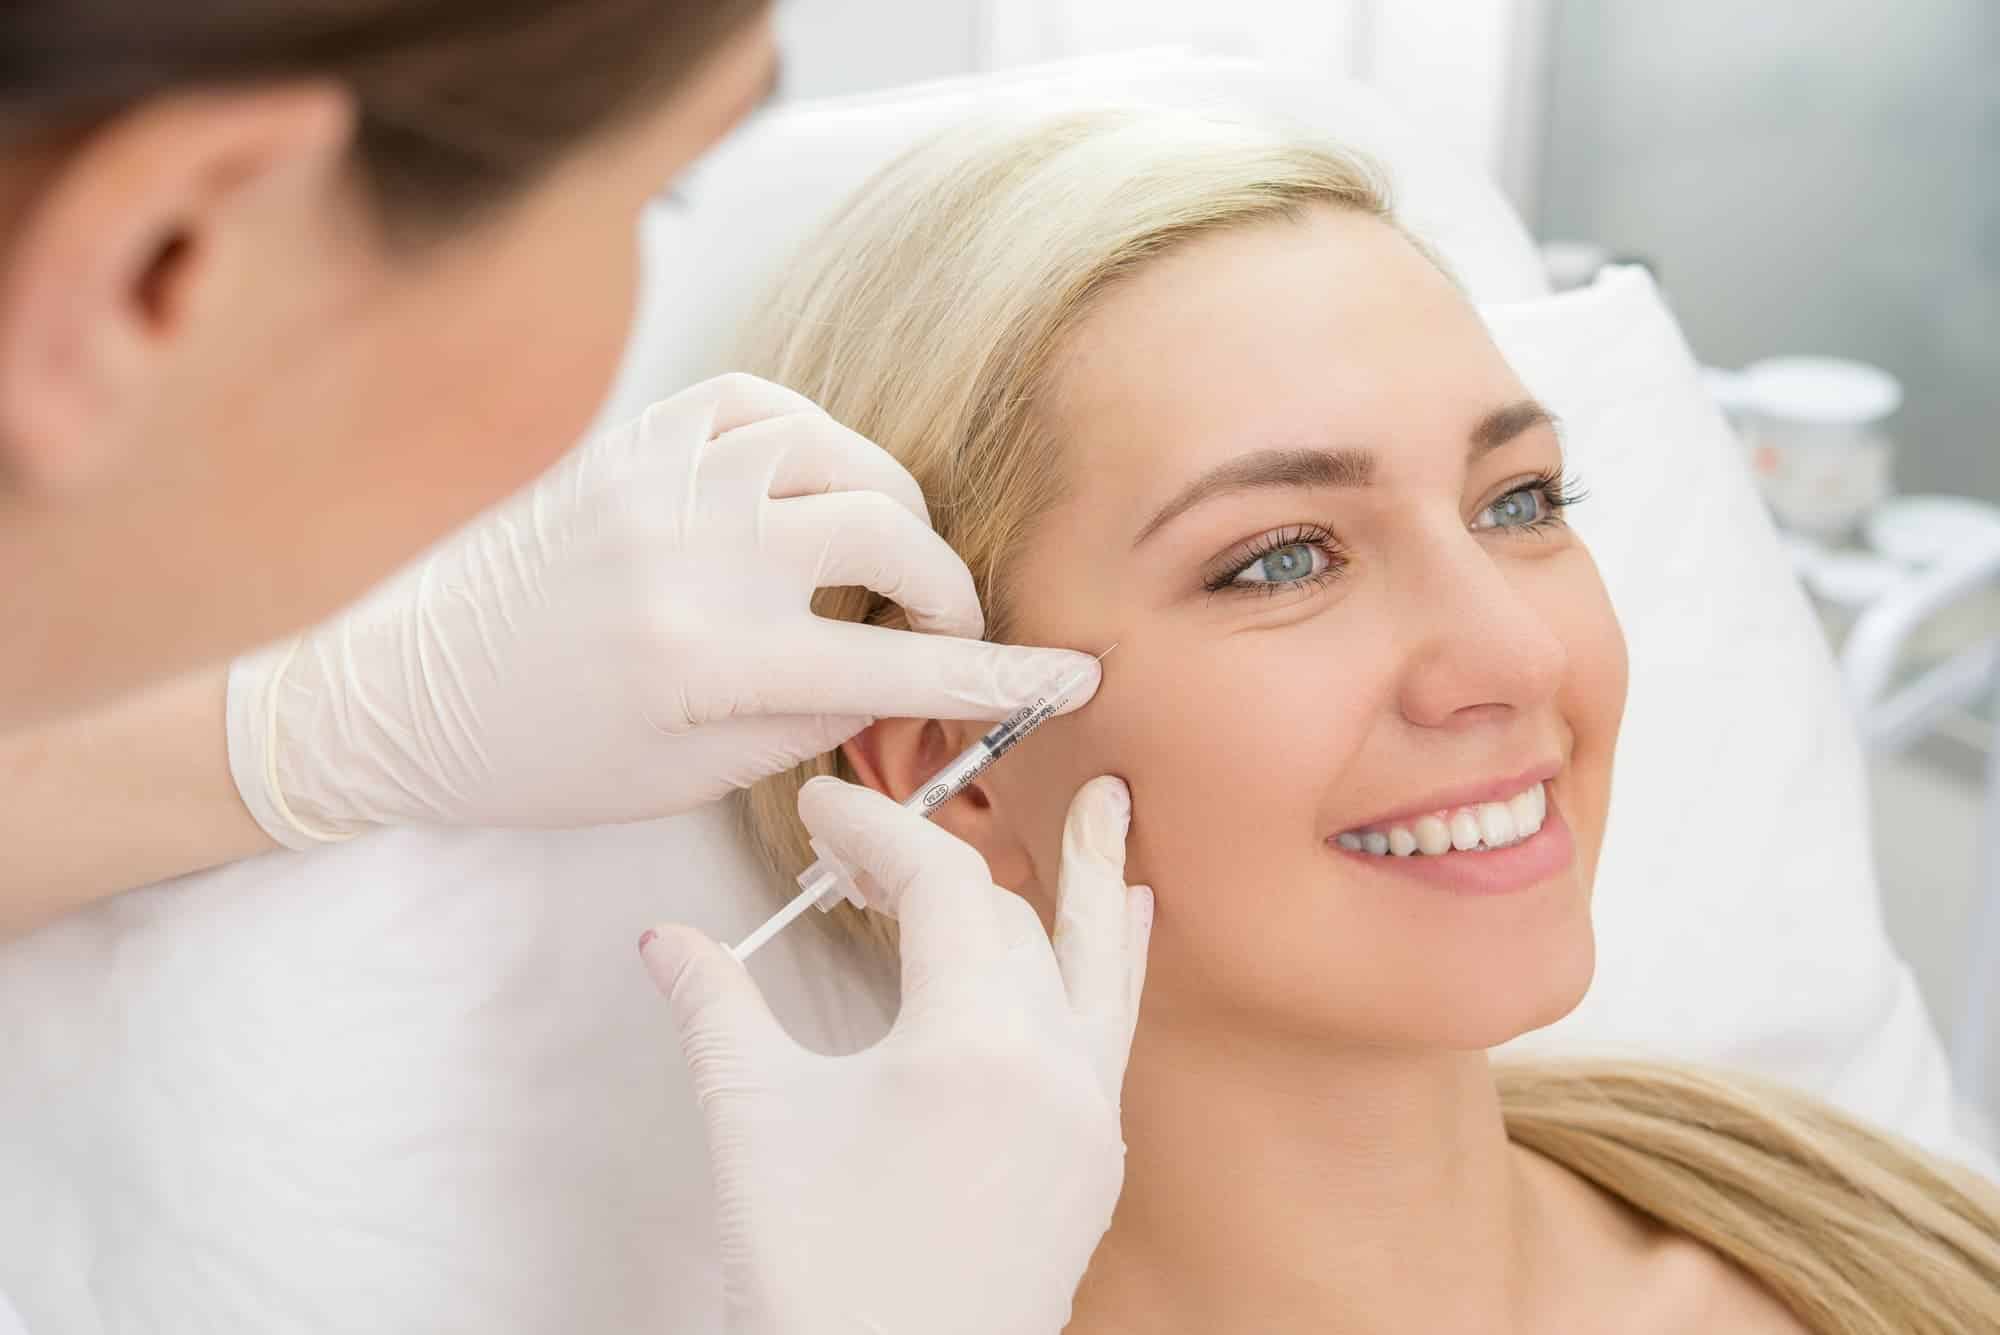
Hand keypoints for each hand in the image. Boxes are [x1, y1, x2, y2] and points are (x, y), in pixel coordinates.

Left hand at [225, 373, 1099, 844]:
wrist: (401, 696)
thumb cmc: (543, 760)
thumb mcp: (687, 779)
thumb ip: (808, 726)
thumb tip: (899, 684)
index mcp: (703, 662)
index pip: (895, 669)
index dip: (998, 675)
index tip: (1071, 676)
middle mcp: (691, 555)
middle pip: (888, 535)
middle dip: (944, 588)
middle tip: (938, 629)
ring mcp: (659, 482)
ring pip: (839, 455)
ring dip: (888, 509)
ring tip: (879, 562)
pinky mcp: (631, 443)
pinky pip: (763, 407)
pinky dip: (815, 443)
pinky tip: (814, 490)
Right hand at [643, 775, 1150, 1334]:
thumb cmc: (817, 1280)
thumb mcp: (752, 1121)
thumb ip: (716, 1007)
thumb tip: (666, 941)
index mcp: (973, 1044)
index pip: (939, 885)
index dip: (875, 829)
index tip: (821, 812)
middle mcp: (1052, 1067)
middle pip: (1005, 916)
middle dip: (933, 865)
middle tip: (859, 854)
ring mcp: (1086, 1115)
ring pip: (1093, 961)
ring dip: (1086, 881)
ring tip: (1111, 803)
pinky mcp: (1092, 1160)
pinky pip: (1114, 1028)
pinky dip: (1113, 962)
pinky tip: (1121, 922)